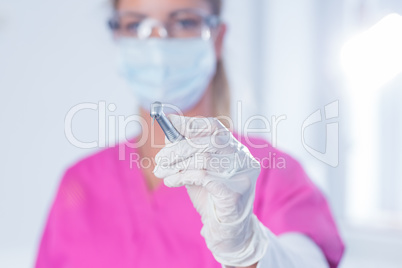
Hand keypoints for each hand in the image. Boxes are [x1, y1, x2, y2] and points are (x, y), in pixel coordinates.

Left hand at [154, 115, 268, 266]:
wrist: (224, 230)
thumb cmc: (210, 197)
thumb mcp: (196, 170)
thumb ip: (187, 152)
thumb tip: (169, 132)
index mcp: (235, 149)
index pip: (215, 127)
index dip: (191, 124)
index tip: (169, 121)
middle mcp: (243, 159)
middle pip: (209, 141)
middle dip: (179, 148)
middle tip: (159, 159)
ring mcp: (242, 175)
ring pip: (204, 158)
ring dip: (177, 164)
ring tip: (162, 173)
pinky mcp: (235, 192)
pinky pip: (203, 176)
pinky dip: (182, 176)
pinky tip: (171, 182)